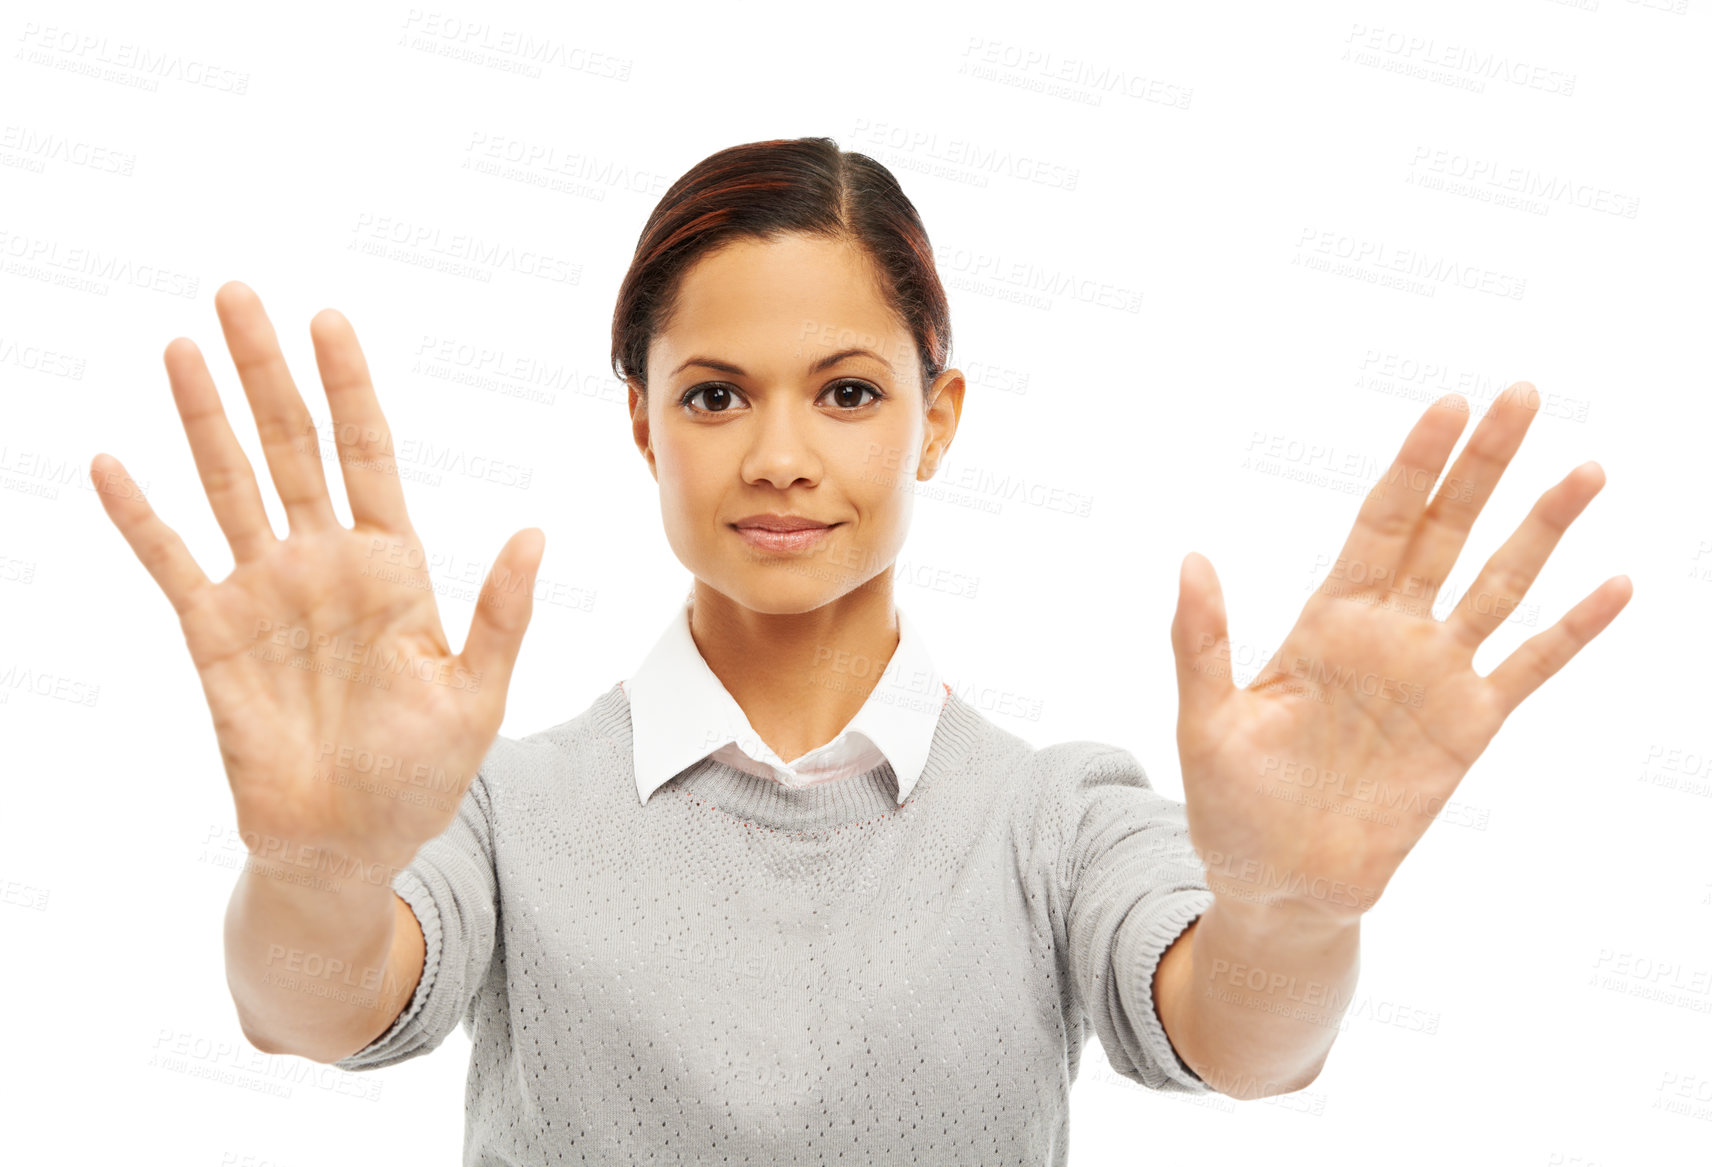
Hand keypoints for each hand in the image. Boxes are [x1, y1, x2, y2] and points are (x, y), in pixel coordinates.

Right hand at [90, 281, 545, 870]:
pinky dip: (141, 517)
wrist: (349, 845)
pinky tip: (112, 464)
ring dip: (204, 420)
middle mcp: (324, 564)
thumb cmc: (422, 775)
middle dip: (267, 374)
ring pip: (230, 485)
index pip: (366, 454)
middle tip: (238, 295)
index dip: (347, 388)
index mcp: (392, 567)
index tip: (329, 320)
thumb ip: (499, 615)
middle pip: (291, 448)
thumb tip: (533, 534)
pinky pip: (173, 563)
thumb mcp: (476, 695)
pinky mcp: (214, 637)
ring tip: (182, 347)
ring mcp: (265, 594)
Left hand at [1169, 384, 1630, 922]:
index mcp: (1325, 621)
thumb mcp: (1205, 722)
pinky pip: (1529, 668)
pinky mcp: (1467, 729)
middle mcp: (1389, 634)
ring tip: (1585, 470)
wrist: (1278, 884)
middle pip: (1445, 530)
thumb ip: (1203, 642)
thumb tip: (1192, 558)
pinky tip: (1614, 585)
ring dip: (1541, 529)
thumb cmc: (1230, 804)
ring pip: (1499, 585)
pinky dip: (1572, 629)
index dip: (1414, 465)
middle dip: (1482, 465)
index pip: (1379, 523)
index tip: (1449, 406)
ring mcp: (1434, 677)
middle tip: (1520, 395)